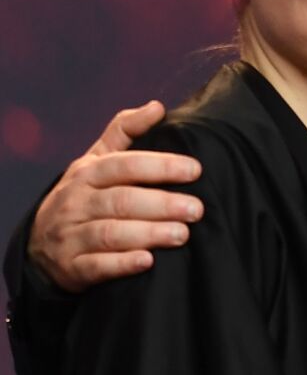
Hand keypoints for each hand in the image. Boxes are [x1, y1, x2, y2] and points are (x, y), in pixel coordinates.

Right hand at [28, 101, 203, 292]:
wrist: (41, 244)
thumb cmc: (84, 195)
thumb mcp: (96, 160)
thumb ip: (125, 131)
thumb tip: (157, 106)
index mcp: (87, 173)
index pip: (124, 165)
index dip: (160, 165)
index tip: (195, 169)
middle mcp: (76, 203)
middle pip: (121, 200)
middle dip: (161, 204)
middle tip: (196, 209)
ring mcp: (71, 236)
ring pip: (110, 234)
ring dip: (148, 234)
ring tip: (182, 234)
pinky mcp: (72, 267)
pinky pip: (96, 266)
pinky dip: (121, 264)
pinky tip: (147, 261)